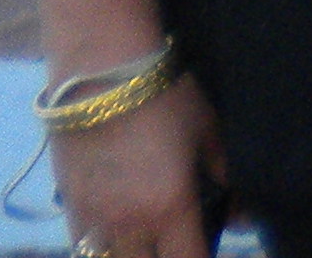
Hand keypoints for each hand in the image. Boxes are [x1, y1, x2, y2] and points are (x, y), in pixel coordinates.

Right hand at [52, 71, 228, 257]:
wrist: (100, 72)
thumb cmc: (165, 97)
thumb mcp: (207, 132)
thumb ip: (226, 177)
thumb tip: (244, 215)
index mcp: (170, 208)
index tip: (207, 248)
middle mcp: (128, 224)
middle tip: (178, 242)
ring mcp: (92, 218)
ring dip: (131, 255)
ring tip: (148, 241)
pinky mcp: (67, 205)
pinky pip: (81, 246)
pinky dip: (100, 248)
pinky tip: (117, 233)